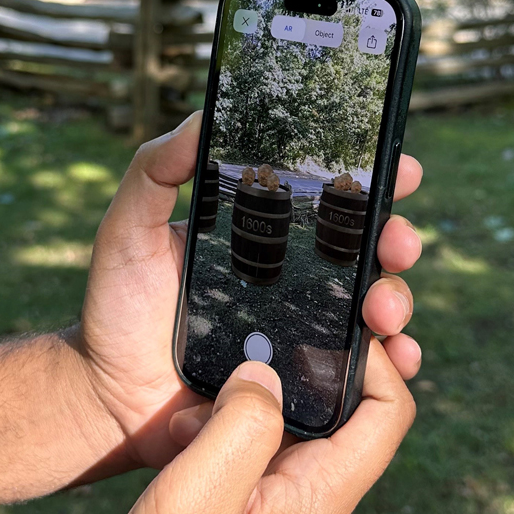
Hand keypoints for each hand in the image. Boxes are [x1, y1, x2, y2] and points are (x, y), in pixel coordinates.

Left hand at [77, 112, 422, 470]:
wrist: (111, 396)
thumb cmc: (118, 308)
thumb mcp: (128, 229)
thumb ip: (153, 172)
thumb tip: (202, 117)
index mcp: (260, 235)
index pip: (326, 200)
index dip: (371, 181)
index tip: (401, 169)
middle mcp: (291, 277)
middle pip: (365, 250)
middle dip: (396, 240)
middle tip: (396, 244)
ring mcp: (301, 329)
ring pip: (374, 306)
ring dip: (397, 299)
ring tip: (383, 310)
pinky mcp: (303, 380)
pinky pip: (362, 370)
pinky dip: (391, 362)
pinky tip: (395, 358)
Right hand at [124, 357, 412, 513]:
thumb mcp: (201, 494)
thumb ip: (243, 427)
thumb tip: (264, 373)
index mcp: (320, 492)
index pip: (388, 411)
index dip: (375, 360)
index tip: (328, 326)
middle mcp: (311, 490)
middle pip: (341, 406)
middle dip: (297, 369)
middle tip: (248, 349)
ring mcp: (280, 492)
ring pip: (287, 416)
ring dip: (246, 395)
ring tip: (197, 406)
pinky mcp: (249, 493)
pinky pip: (253, 434)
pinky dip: (224, 416)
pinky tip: (184, 430)